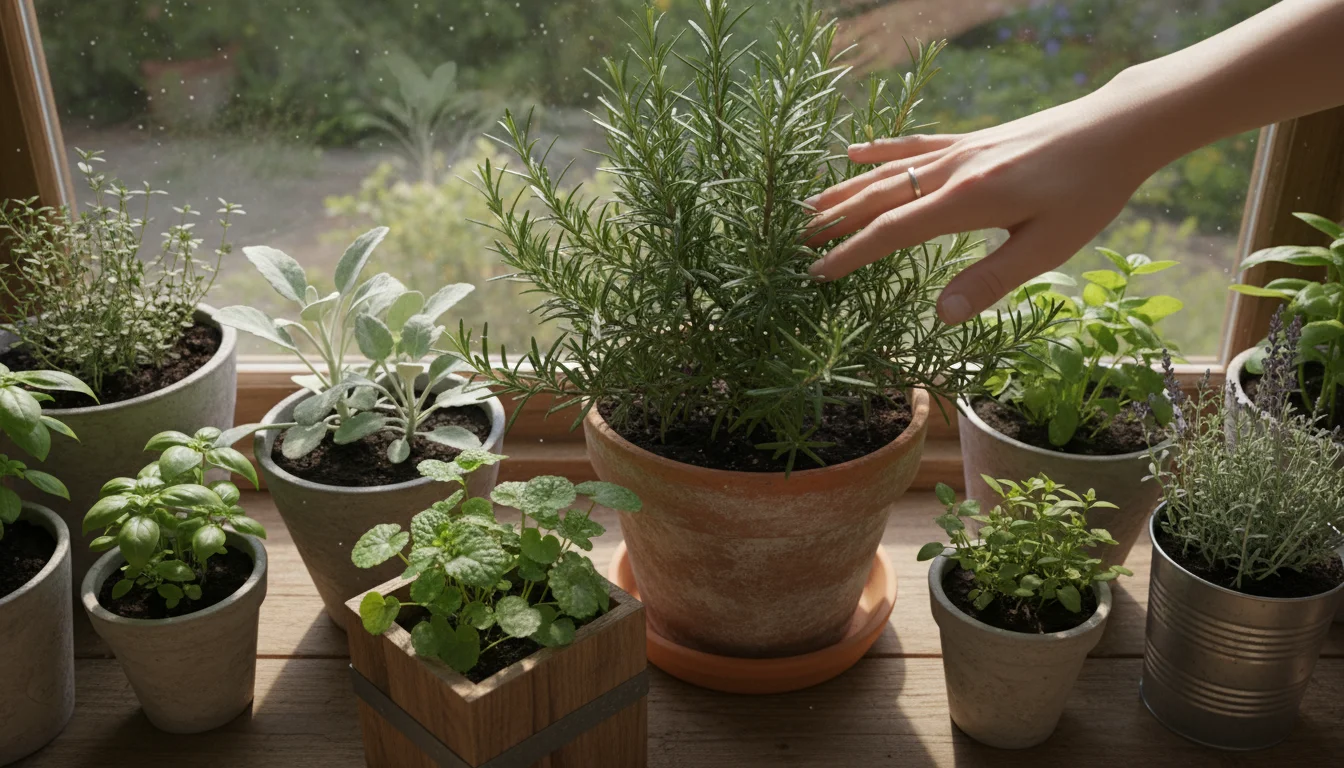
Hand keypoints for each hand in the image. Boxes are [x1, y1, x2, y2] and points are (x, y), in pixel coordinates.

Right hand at [805, 94, 1154, 324]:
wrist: (1117, 128)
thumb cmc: (1089, 191)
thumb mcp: (1047, 246)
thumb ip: (991, 280)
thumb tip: (941, 316)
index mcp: (966, 201)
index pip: (891, 232)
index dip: (851, 254)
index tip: (817, 273)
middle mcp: (952, 171)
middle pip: (877, 198)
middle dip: (835, 222)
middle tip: (796, 243)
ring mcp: (958, 151)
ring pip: (887, 171)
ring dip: (845, 190)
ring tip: (809, 207)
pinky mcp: (970, 140)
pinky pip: (913, 146)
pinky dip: (879, 151)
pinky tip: (853, 152)